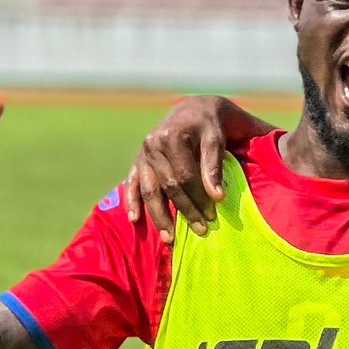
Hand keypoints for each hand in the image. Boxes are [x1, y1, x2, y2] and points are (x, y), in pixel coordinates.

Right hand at [127, 95, 231, 242]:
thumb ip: (214, 167)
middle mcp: (152, 145)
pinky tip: (134, 220)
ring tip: (170, 239)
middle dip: (185, 210)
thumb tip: (217, 197)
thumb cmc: (211, 126)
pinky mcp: (137, 161)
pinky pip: (132, 184)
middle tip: (201, 230)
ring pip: (149, 190)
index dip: (199, 197)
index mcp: (171, 137)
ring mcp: (142, 154)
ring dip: (159, 216)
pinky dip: (131, 202)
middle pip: (168, 186)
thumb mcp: (217, 139)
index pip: (185, 175)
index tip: (212, 216)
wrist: (195, 109)